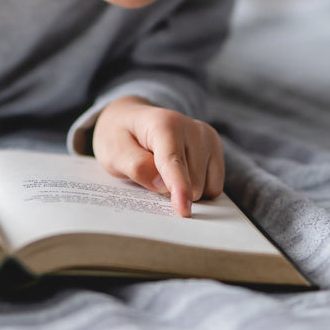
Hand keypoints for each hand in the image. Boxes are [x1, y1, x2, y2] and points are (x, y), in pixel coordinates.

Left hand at [92, 96, 223, 216]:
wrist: (132, 119)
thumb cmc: (121, 137)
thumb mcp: (113, 152)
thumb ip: (136, 167)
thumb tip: (164, 186)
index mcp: (164, 124)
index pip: (173, 162)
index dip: (179, 188)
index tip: (184, 210)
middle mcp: (192, 128)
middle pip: (192, 182)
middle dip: (172, 191)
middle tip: (151, 176)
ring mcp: (207, 137)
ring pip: (206, 187)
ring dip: (185, 190)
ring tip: (164, 171)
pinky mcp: (216, 147)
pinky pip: (215, 186)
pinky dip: (199, 189)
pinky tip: (181, 174)